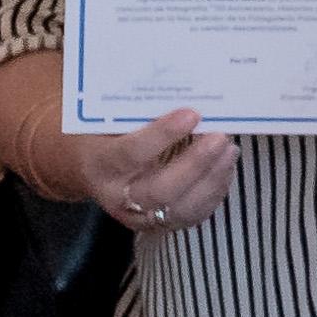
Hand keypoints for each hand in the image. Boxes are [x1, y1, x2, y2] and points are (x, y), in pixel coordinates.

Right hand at [60, 107, 241, 234]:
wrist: (87, 171)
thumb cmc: (99, 136)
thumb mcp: (105, 122)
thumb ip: (135, 112)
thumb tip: (182, 91)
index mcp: (99, 165)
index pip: (131, 154)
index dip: (162, 135)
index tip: (192, 114)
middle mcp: (117, 197)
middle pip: (160, 189)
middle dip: (196, 163)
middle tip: (221, 137)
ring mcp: (139, 216)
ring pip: (181, 206)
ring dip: (212, 178)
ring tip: (229, 150)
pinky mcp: (159, 224)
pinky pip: (193, 214)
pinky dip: (214, 190)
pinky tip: (224, 167)